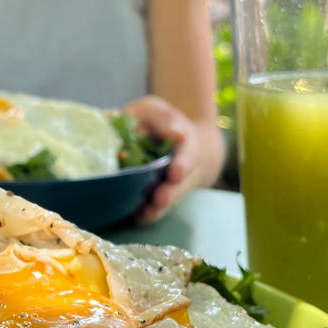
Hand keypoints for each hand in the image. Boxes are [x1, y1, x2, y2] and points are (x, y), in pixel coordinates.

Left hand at [122, 96, 202, 223]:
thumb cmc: (153, 120)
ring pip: (172, 199)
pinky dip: (149, 214)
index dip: (182, 163)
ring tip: (148, 213)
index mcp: (186, 141)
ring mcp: (174, 184)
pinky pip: (158, 208)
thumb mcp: (155, 110)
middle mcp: (185, 166)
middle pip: (183, 182)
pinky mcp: (160, 195)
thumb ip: (161, 118)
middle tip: (161, 198)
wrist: (159, 136)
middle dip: (172, 191)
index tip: (175, 172)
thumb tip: (175, 134)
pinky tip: (138, 218)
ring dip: (161, 208)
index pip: (188, 153)